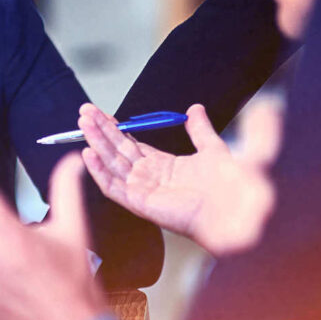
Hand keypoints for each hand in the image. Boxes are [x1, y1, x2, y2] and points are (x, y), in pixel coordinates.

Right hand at [80, 102, 279, 255]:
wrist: (237, 209)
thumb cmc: (229, 187)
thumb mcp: (213, 148)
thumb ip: (200, 129)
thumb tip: (196, 110)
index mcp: (163, 165)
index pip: (130, 144)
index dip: (114, 128)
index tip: (102, 113)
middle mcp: (149, 177)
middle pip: (116, 150)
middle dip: (99, 130)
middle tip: (85, 112)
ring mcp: (142, 190)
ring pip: (111, 164)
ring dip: (96, 143)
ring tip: (84, 125)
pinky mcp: (140, 203)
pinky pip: (113, 187)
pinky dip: (99, 171)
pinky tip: (89, 154)